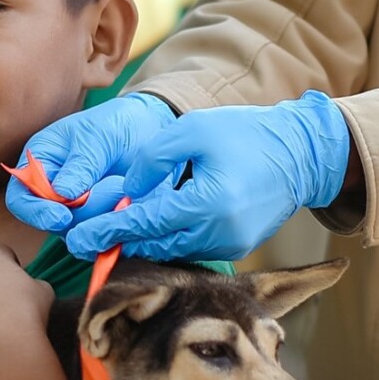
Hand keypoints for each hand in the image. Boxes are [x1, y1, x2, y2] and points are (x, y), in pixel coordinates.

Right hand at [3, 93, 177, 234]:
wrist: (149, 131)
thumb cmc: (114, 125)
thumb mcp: (97, 136)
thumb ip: (81, 164)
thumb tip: (62, 194)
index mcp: (39, 167)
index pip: (20, 200)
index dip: (36, 213)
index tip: (61, 216)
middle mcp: (53, 195)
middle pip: (53, 223)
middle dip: (83, 212)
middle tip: (114, 189)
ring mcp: (78, 213)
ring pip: (80, 233)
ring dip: (105, 216)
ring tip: (126, 188)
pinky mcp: (102, 224)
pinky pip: (104, 239)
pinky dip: (119, 227)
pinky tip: (133, 204)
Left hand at [66, 91, 352, 262]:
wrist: (300, 155)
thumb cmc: (245, 134)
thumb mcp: (193, 130)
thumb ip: (153, 158)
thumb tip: (126, 190)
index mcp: (208, 203)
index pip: (146, 223)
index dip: (109, 230)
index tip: (79, 237)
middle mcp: (219, 232)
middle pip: (155, 243)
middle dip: (118, 240)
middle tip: (83, 238)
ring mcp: (229, 244)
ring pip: (171, 249)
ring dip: (142, 240)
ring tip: (109, 232)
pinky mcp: (236, 248)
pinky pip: (191, 247)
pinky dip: (168, 239)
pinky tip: (147, 227)